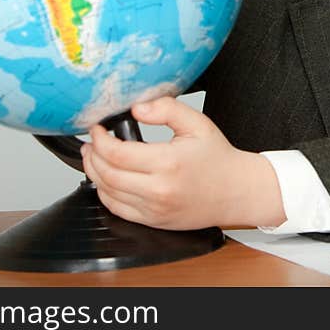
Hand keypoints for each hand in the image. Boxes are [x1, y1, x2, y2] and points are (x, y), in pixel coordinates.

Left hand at [81, 97, 285, 230]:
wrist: (237, 191)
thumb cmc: (218, 159)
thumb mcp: (197, 123)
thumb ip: (166, 109)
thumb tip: (137, 108)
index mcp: (168, 163)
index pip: (117, 153)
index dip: (100, 139)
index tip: (98, 128)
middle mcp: (159, 190)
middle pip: (107, 174)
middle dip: (93, 155)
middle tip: (92, 141)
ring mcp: (154, 209)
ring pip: (108, 193)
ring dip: (95, 173)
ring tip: (95, 157)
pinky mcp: (153, 221)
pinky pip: (117, 209)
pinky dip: (105, 193)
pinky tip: (107, 178)